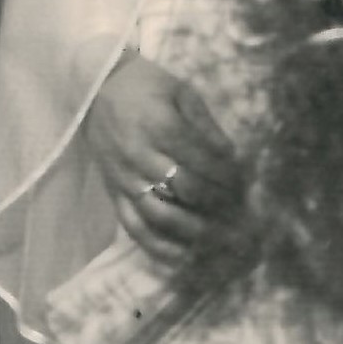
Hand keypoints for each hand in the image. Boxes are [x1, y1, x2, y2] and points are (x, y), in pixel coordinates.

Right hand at [83, 54, 243, 270]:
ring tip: (221, 241)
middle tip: (243, 216)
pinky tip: (183, 258)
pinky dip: (157, 246)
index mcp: (159, 125)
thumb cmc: (146, 85)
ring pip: (159, 214)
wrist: (94, 86)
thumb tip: (233, 156)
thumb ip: (206, 124)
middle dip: (219, 204)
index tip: (248, 186)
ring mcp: (123, 177)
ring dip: (193, 231)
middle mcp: (139, 155)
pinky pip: (133, 226)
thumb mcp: (181, 91)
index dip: (228, 176)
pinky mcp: (112, 192)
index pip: (201, 160)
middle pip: (185, 189)